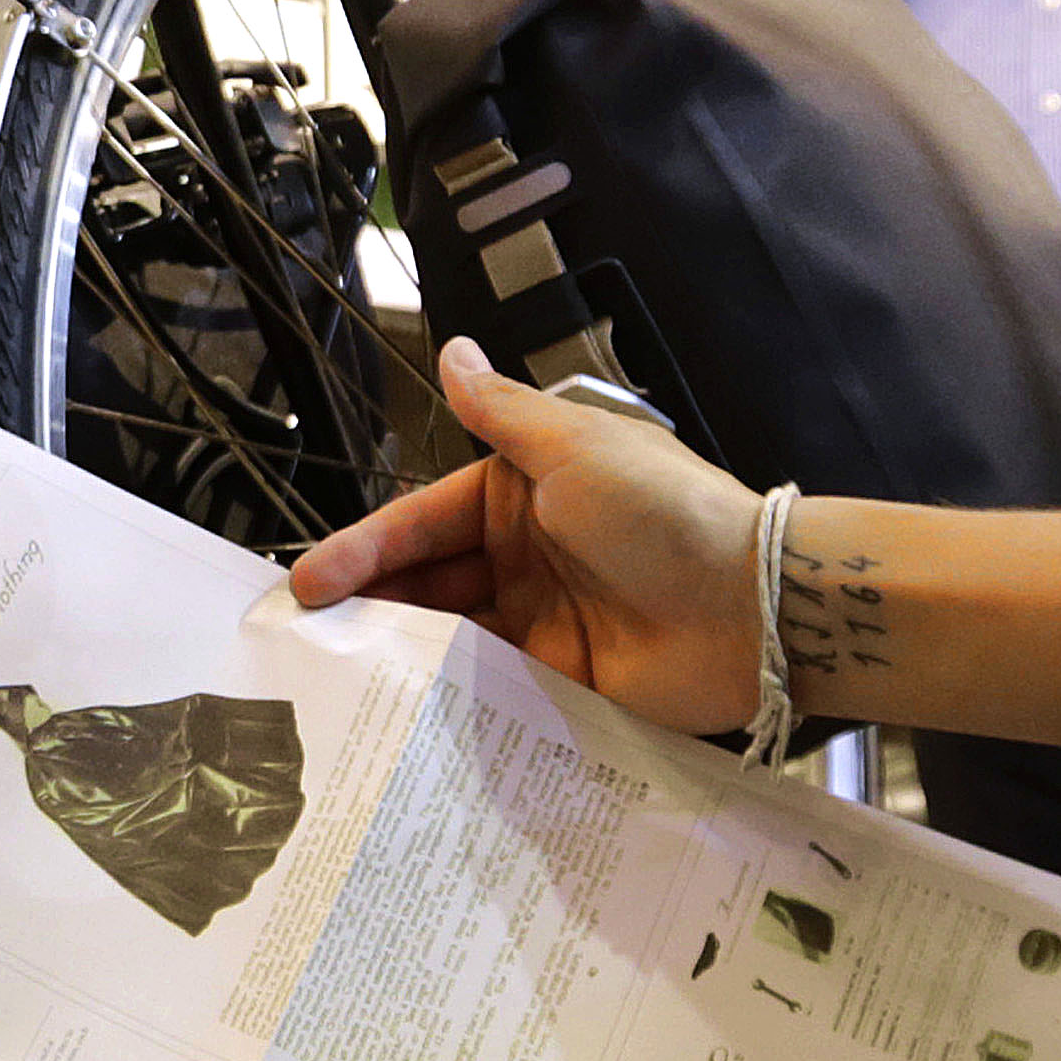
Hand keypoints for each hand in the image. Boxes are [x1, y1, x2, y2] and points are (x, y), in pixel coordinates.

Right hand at [289, 338, 766, 735]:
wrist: (753, 607)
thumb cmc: (665, 512)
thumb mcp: (573, 447)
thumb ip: (501, 410)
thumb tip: (452, 350)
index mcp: (523, 491)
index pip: (423, 520)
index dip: (365, 550)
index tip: (312, 581)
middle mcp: (526, 553)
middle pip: (427, 581)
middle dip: (370, 605)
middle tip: (307, 637)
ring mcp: (543, 619)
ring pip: (450, 637)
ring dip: (401, 651)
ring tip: (343, 677)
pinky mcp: (564, 678)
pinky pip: (492, 687)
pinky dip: (450, 696)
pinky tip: (407, 710)